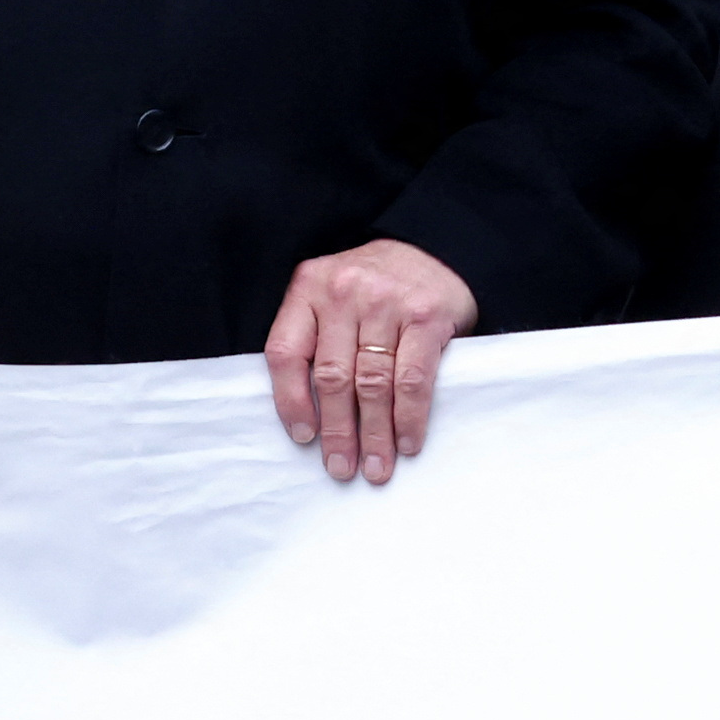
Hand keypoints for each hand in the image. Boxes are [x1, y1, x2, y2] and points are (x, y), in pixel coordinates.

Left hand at [267, 236, 479, 484]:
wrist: (433, 249)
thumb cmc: (374, 286)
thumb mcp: (331, 294)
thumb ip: (316, 337)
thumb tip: (309, 416)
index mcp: (309, 287)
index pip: (286, 352)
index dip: (290, 401)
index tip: (303, 438)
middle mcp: (344, 291)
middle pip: (332, 376)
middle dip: (337, 432)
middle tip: (342, 469)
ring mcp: (386, 302)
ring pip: (372, 383)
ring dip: (374, 434)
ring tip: (376, 468)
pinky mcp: (426, 315)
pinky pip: (412, 378)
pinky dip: (409, 417)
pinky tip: (407, 442)